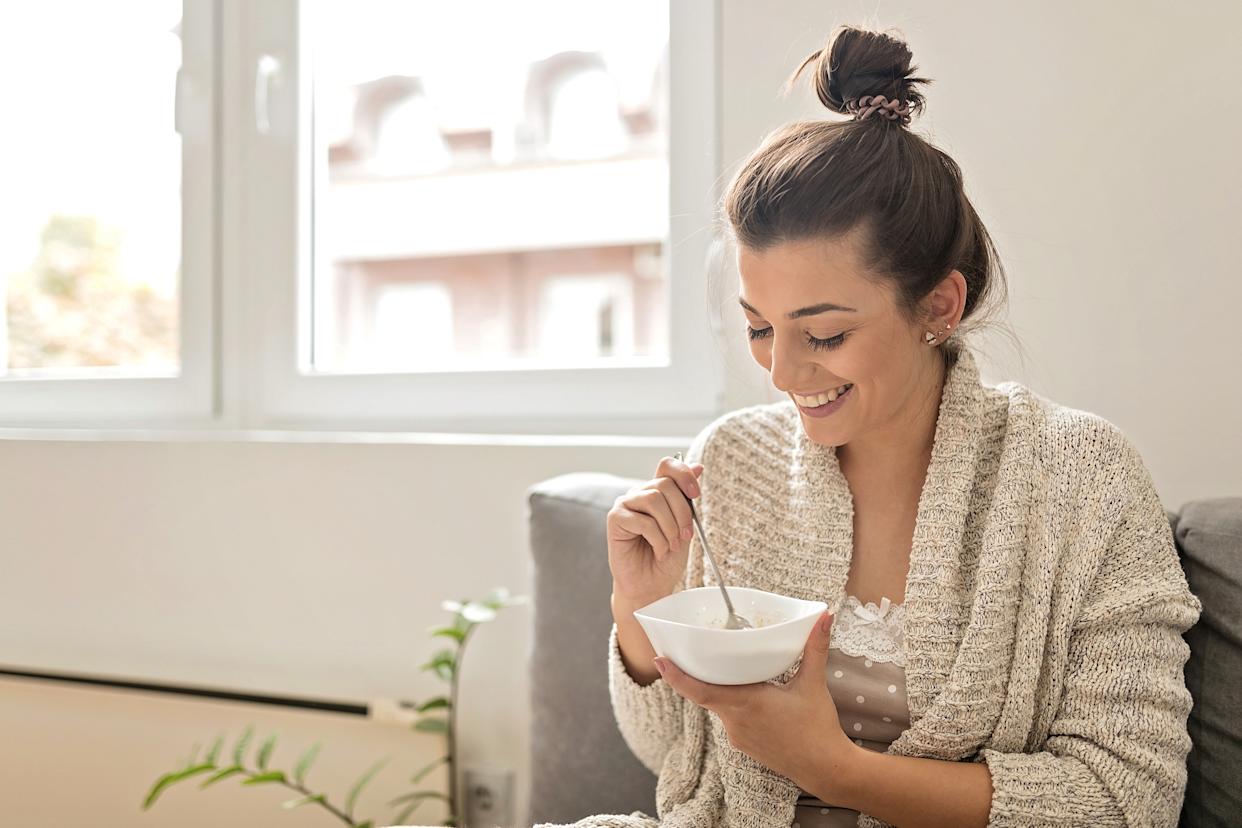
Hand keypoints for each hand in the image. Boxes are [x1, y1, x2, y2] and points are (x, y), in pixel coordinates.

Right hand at [607, 454, 704, 605]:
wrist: (651, 586)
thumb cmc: (666, 558)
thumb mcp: (685, 525)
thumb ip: (687, 498)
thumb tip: (698, 467)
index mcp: (656, 492)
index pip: (667, 466)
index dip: (683, 474)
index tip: (696, 493)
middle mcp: (639, 494)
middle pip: (664, 484)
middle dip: (682, 512)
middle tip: (685, 535)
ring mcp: (625, 504)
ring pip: (653, 499)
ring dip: (669, 527)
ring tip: (670, 545)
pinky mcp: (615, 519)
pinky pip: (642, 520)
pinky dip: (657, 538)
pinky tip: (657, 549)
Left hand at [653, 609, 859, 798]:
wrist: (826, 769)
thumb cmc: (818, 729)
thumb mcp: (813, 684)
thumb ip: (815, 648)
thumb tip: (824, 617)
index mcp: (746, 704)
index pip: (700, 690)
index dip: (676, 677)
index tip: (659, 660)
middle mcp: (736, 722)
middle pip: (706, 694)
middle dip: (695, 675)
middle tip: (684, 652)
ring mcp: (738, 737)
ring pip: (719, 706)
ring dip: (719, 689)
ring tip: (722, 668)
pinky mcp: (745, 746)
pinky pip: (730, 719)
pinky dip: (731, 704)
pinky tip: (746, 694)